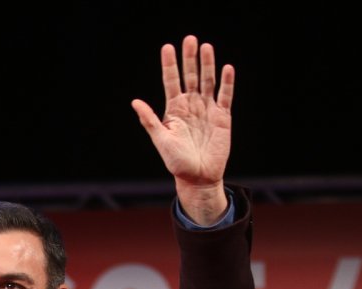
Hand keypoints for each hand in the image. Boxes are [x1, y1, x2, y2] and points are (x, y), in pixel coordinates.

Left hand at [131, 35, 233, 222]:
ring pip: (208, 81)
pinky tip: (227, 68)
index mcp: (174, 109)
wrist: (198, 178)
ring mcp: (207, 109)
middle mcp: (191, 105)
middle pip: (190, 76)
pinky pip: (225, 96)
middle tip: (190, 39)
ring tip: (206, 46)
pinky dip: (227, 82)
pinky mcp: (223, 117)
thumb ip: (149, 120)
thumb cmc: (176, 162)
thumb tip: (134, 101)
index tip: (167, 47)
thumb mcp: (161, 140)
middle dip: (189, 58)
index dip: (170, 64)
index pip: (171, 81)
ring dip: (207, 64)